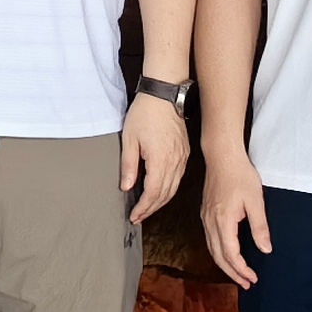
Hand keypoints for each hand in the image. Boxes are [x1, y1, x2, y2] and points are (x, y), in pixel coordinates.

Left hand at [121, 94, 190, 224]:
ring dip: (161, 201)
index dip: (143, 207)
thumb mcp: (129, 139)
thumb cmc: (146, 112)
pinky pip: (178, 177)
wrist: (164, 94)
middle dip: (151, 209)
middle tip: (139, 216)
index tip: (135, 215)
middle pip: (165, 194)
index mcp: (160, 159)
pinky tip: (161, 191)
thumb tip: (126, 187)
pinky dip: (169, 189)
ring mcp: (182, 157)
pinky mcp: (184, 152)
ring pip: (173, 188)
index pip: (153, 193)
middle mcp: (174, 161)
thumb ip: (128, 165)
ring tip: (148, 208)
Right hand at [202, 147, 270, 288]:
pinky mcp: (206, 212)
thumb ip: (260, 227)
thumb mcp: (255, 201)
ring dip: (225, 264)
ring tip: (238, 274)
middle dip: (232, 273)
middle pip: (218, 256)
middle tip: (246, 284)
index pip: (231, 254)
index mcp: (223, 221)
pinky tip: (228, 254)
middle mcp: (210, 222)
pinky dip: (219, 252)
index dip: (242, 269)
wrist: (222, 155)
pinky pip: (210, 239)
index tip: (253, 278)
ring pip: (212, 249)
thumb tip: (265, 249)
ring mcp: (206, 217)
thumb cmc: (240, 174)